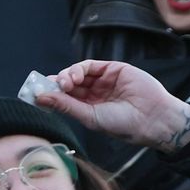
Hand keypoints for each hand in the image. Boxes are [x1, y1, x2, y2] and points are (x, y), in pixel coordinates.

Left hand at [36, 60, 189, 152]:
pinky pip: (90, 65)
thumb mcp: (90, 117)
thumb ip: (66, 106)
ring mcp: (103, 80)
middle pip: (67, 83)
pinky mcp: (112, 69)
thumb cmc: (123, 125)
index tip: (36, 93)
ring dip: (66, 76)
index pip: (63, 97)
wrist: (153, 118)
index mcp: (87, 107)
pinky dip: (78, 69)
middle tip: (48, 87)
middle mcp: (93, 93)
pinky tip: (73, 77)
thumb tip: (40, 97)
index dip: (50, 94)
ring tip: (65, 83)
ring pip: (77, 73)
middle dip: (55, 84)